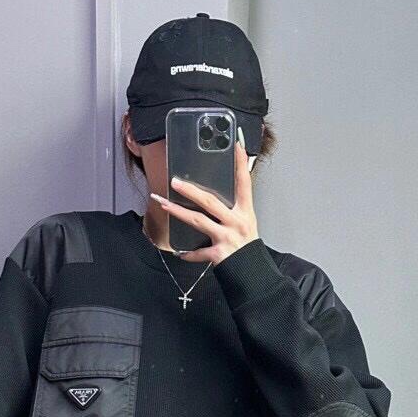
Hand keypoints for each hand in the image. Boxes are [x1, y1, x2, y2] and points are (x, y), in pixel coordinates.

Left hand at [150, 139, 258, 266]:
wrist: (253, 273)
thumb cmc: (248, 247)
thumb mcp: (246, 223)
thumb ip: (234, 208)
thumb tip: (214, 194)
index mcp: (245, 212)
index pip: (244, 182)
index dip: (240, 163)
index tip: (236, 144)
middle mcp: (237, 222)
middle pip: (210, 202)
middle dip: (191, 191)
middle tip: (175, 181)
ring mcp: (227, 238)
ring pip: (198, 221)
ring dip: (178, 212)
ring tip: (164, 203)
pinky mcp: (219, 254)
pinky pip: (199, 252)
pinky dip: (189, 254)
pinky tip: (179, 252)